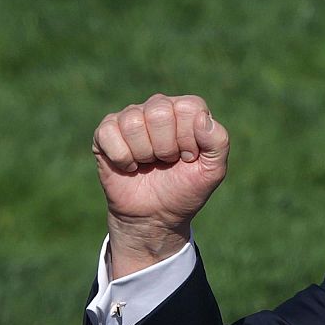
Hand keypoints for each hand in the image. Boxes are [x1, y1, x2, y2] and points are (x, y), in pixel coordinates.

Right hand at [91, 93, 229, 274]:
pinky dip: (122, 158)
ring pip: (133, 122)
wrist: (155, 217)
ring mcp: (130, 118)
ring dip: (143, 154)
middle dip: (166, 147)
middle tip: (166, 162)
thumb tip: (202, 118)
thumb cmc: (184, 190)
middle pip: (159, 111)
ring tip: (148, 164)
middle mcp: (158, 108)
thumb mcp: (212, 172)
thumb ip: (218, 142)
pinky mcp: (106, 132)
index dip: (189, 139)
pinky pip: (109, 133)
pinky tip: (129, 166)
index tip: (189, 158)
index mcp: (186, 111)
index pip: (188, 108)